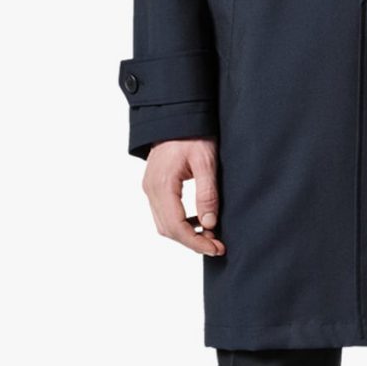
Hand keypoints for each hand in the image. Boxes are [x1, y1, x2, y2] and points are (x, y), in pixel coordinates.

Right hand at [144, 137, 223, 254]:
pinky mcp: (154, 186)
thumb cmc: (193, 135)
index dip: (196, 242)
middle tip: (217, 246)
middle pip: (167, 229)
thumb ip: (207, 194)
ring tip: (210, 236)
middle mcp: (150, 189)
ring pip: (164, 224)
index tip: (216, 248)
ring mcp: (149, 188)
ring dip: (186, 234)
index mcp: (162, 185)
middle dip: (192, 242)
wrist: (177, 116)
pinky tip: (198, 221)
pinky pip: (163, 213)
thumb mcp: (206, 162)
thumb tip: (209, 224)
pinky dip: (180, 223)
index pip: (176, 226)